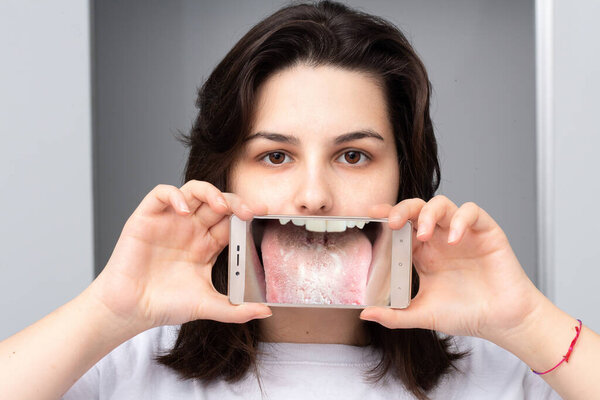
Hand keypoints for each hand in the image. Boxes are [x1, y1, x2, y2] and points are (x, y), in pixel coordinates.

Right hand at [88, 180, 271, 332]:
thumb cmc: (164, 305)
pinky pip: (161, 194)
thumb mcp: (207, 306)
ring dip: (210, 193)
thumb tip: (266, 312)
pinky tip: (184, 210)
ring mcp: (170, 221)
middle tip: (250, 211)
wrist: (130, 310)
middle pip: (218, 202)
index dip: (247, 215)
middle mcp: (191, 229)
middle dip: (236, 202)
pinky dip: (174, 196)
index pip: (231, 221)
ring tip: (222, 206)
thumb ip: (236, 310)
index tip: (264, 216)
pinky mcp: (147, 218)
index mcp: (207, 244)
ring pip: (194, 191)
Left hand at [362, 196, 544, 343]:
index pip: (402, 225)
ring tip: (425, 235)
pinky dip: (461, 219)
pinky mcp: (486, 231)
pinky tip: (455, 239)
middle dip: (403, 209)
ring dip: (429, 213)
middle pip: (418, 208)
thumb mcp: (424, 315)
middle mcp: (440, 238)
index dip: (387, 215)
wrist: (502, 321)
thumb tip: (366, 315)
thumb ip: (395, 315)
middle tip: (393, 221)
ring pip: (442, 204)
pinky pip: (472, 211)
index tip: (370, 213)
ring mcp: (462, 232)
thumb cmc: (466, 314)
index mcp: (423, 253)